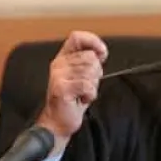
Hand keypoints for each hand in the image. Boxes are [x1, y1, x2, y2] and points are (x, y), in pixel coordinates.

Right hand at [37, 31, 107, 151]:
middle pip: (90, 58)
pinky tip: (81, 99)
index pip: (77, 37)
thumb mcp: (82, 76)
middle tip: (85, 86)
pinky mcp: (61, 88)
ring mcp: (58, 75)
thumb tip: (101, 51)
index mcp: (63, 58)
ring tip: (81, 93)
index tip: (102, 54)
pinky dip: (90, 95)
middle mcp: (58, 64)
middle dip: (95, 74)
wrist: (58, 122)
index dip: (93, 42)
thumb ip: (89, 62)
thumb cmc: (72, 100)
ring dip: (92, 86)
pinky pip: (87, 86)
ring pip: (91, 72)